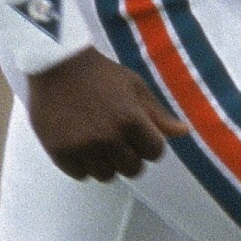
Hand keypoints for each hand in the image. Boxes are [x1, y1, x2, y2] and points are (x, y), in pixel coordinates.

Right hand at [25, 50, 183, 180]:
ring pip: (106, 176)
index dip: (149, 144)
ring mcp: (82, 147)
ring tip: (97, 142)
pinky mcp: (59, 152)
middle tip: (116, 139)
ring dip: (106, 163)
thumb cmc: (101, 74)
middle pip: (132, 169)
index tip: (138, 135)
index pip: (155, 153)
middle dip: (129, 156)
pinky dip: (82, 164)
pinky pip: (80, 175)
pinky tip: (80, 145)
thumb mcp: (135, 87)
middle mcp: (107, 137)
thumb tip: (183, 133)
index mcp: (131, 120)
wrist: (57, 64)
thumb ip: (158, 114)